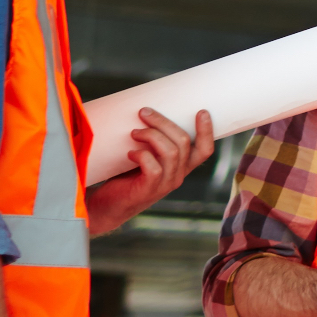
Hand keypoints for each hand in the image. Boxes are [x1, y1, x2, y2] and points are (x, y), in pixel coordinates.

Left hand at [86, 108, 213, 237]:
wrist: (109, 205)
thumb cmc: (126, 176)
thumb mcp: (147, 157)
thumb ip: (154, 142)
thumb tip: (147, 111)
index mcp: (182, 167)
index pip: (205, 150)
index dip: (207, 131)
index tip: (201, 111)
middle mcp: (178, 176)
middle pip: (184, 142)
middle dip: (164, 122)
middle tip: (144, 112)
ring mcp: (165, 184)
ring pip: (171, 152)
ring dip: (151, 135)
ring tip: (134, 132)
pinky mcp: (149, 190)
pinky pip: (154, 167)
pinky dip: (142, 154)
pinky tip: (130, 153)